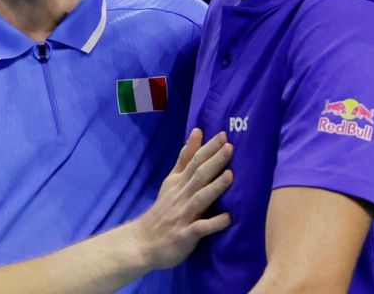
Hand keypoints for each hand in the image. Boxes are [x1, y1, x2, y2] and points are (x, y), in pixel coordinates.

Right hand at [130, 128, 233, 269]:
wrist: (143, 242)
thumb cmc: (163, 210)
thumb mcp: (171, 181)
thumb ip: (185, 158)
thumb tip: (198, 131)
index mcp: (178, 182)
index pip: (194, 161)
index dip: (208, 148)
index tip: (224, 135)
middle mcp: (180, 196)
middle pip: (198, 176)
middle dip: (214, 161)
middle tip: (230, 147)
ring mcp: (182, 216)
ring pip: (200, 199)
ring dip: (215, 187)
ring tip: (231, 175)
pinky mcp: (185, 236)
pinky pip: (200, 229)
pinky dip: (213, 224)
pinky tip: (228, 218)